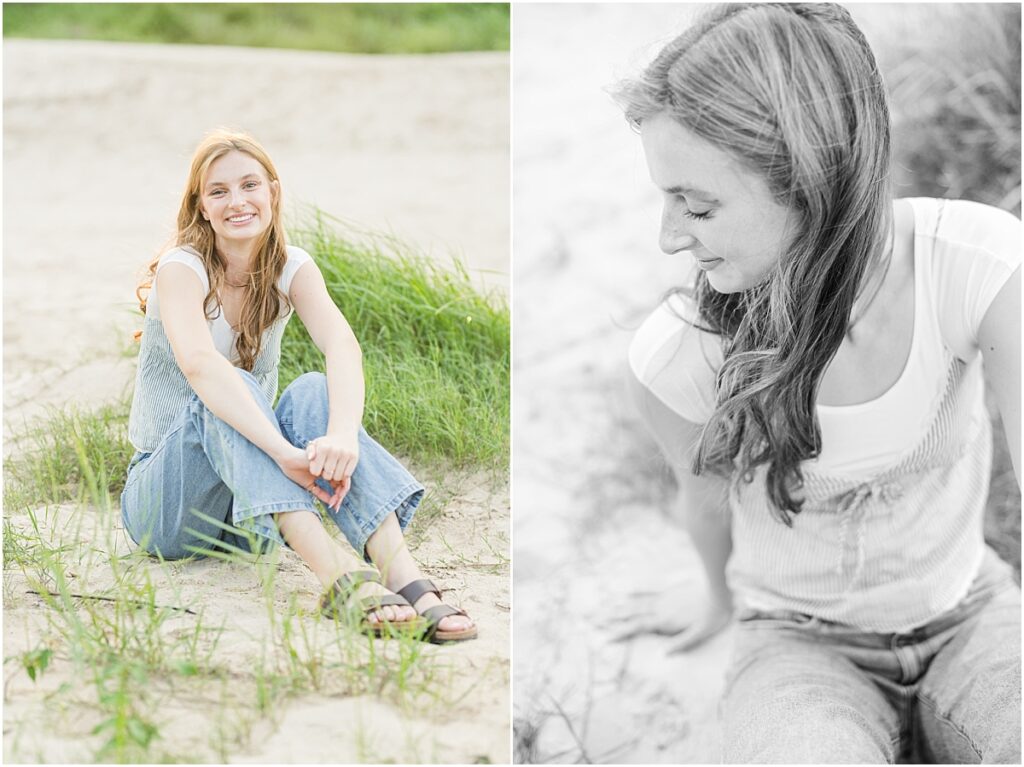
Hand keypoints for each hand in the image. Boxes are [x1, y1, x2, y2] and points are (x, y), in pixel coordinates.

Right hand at [276, 446, 347, 511]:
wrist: (288, 459)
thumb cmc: (296, 471)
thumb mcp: (310, 485)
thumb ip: (321, 493)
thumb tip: (331, 503)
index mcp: (327, 471)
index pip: (338, 484)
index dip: (339, 496)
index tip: (336, 507)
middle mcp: (331, 468)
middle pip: (343, 482)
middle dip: (341, 496)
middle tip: (336, 507)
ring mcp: (331, 464)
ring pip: (343, 479)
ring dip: (341, 493)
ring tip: (336, 502)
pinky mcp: (330, 462)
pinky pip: (339, 474)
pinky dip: (339, 486)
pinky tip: (335, 495)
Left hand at [306, 433, 359, 483]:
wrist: (344, 434)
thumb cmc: (326, 443)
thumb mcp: (315, 444)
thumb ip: (309, 451)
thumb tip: (310, 458)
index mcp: (323, 448)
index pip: (315, 471)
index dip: (316, 472)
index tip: (318, 468)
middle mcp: (335, 451)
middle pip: (327, 475)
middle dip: (326, 475)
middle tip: (327, 470)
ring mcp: (346, 454)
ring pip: (338, 477)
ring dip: (335, 476)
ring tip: (334, 470)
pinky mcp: (354, 457)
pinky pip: (347, 474)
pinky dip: (343, 475)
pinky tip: (341, 469)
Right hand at [610, 593, 732, 652]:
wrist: (718, 590)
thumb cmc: (712, 615)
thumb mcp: (700, 634)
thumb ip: (681, 644)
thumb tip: (662, 655)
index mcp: (664, 621)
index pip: (637, 627)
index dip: (620, 632)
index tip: (604, 637)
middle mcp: (659, 608)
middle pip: (630, 613)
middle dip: (611, 617)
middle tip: (592, 619)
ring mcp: (662, 598)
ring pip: (635, 603)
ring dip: (618, 606)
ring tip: (603, 608)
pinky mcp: (668, 591)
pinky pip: (647, 592)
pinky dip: (634, 593)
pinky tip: (624, 593)